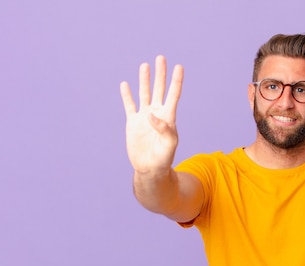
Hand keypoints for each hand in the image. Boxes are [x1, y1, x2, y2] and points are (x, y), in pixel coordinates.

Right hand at [120, 55, 183, 173]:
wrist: (150, 168)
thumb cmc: (164, 158)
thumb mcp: (169, 145)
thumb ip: (164, 129)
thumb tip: (151, 114)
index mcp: (168, 117)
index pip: (173, 95)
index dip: (176, 81)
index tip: (179, 66)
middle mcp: (157, 113)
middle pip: (159, 89)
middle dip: (160, 74)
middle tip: (161, 58)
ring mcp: (144, 117)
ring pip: (144, 93)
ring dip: (144, 80)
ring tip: (145, 65)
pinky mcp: (133, 122)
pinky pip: (129, 105)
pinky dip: (127, 95)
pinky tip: (125, 84)